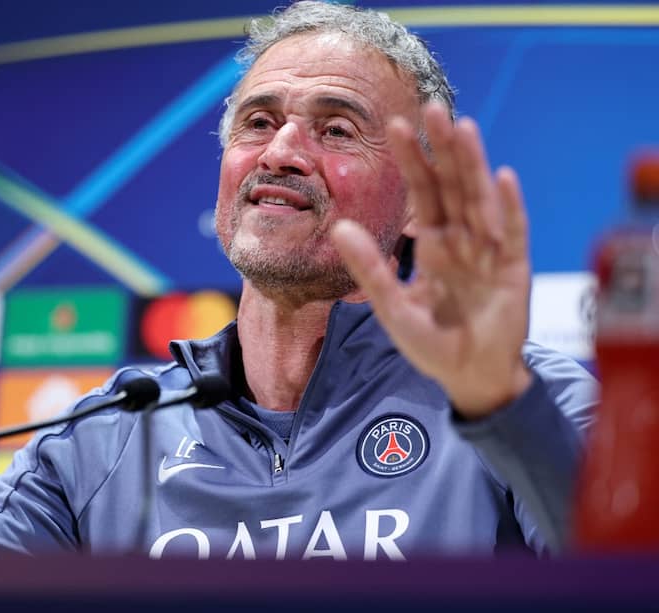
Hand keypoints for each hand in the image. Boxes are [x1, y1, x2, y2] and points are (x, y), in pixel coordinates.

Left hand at [331, 102, 530, 418]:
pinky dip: (509, 207)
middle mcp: (462, 238)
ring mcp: (490, 250)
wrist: (471, 377)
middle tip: (431, 108)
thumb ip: (370, 269)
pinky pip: (514, 232)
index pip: (422, 192)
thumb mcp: (392, 308)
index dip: (411, 160)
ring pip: (480, 199)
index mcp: (433, 242)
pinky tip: (503, 178)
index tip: (395, 125)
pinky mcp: (515, 269)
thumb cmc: (431, 343)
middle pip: (452, 185)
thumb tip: (339, 227)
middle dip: (442, 148)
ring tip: (463, 128)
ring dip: (473, 165)